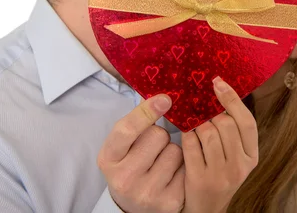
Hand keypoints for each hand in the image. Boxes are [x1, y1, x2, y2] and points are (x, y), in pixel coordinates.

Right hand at [97, 94, 184, 212]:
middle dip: (160, 135)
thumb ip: (136, 120)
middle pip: (158, 135)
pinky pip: (187, 168)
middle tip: (153, 148)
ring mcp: (147, 193)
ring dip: (174, 152)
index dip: (147, 111)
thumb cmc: (129, 165)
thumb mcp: (122, 145)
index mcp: (109, 159)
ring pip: (176, 151)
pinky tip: (172, 176)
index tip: (165, 98)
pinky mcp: (170, 202)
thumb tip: (161, 94)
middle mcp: (125, 179)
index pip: (127, 129)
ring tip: (162, 163)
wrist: (133, 205)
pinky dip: (183, 167)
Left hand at [181, 77, 258, 212]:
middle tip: (202, 113)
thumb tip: (219, 90)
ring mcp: (221, 174)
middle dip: (210, 115)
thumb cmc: (218, 173)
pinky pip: (190, 145)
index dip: (232, 100)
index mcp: (251, 156)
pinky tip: (186, 136)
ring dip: (197, 125)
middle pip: (225, 125)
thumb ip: (232, 130)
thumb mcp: (234, 155)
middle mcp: (240, 166)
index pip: (247, 122)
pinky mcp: (200, 179)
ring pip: (207, 133)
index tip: (218, 82)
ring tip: (195, 127)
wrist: (206, 209)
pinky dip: (186, 136)